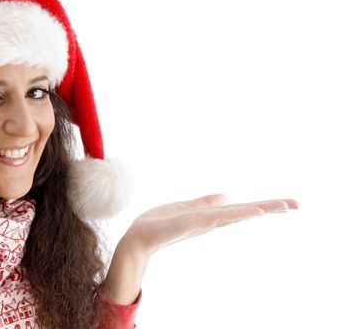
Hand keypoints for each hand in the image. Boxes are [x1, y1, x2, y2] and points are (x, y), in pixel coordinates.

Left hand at [122, 194, 298, 257]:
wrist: (138, 238)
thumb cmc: (158, 224)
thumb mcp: (184, 208)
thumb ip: (204, 203)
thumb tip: (225, 197)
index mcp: (210, 217)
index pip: (241, 210)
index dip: (262, 206)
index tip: (286, 203)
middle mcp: (210, 222)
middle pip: (244, 213)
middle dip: (269, 208)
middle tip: (296, 204)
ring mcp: (203, 224)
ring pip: (236, 214)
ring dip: (259, 209)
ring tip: (283, 205)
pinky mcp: (191, 224)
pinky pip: (217, 218)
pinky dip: (235, 214)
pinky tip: (252, 212)